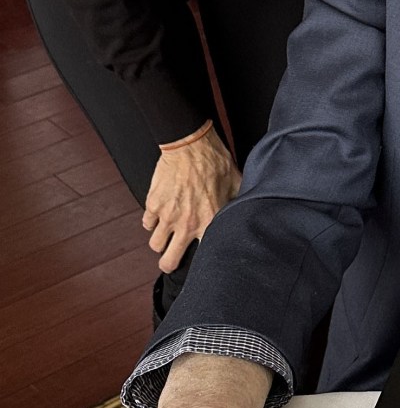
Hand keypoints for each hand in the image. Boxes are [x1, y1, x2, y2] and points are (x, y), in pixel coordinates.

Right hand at [143, 126, 241, 272]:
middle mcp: (187, 224)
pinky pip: (146, 223)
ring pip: (155, 244)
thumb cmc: (215, 160)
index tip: (200, 263)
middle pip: (168, 261)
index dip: (201, 263)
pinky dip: (152, 221)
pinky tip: (160, 215)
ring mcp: (167, 215)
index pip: (203, 257)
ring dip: (160, 241)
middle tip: (171, 260)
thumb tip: (245, 211)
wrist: (190, 143)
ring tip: (167, 235)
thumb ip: (237, 204)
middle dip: (169, 264)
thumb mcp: (235, 184)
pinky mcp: (153, 204)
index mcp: (210, 222)